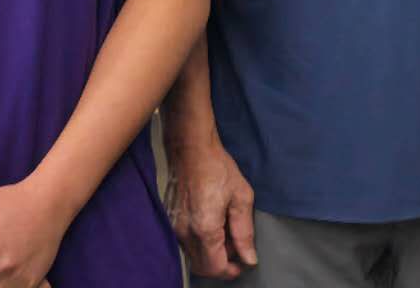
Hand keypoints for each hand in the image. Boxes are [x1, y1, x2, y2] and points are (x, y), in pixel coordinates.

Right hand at [164, 136, 258, 279]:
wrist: (191, 149)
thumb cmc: (218, 168)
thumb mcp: (241, 197)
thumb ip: (244, 231)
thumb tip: (249, 258)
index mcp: (205, 228)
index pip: (215, 267)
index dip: (230, 270)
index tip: (242, 264)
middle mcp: (185, 232)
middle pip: (202, 266)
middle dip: (221, 264)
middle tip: (237, 248)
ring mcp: (174, 227)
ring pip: (193, 256)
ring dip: (210, 253)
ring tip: (227, 232)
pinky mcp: (170, 220)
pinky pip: (185, 242)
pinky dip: (200, 242)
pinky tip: (214, 224)